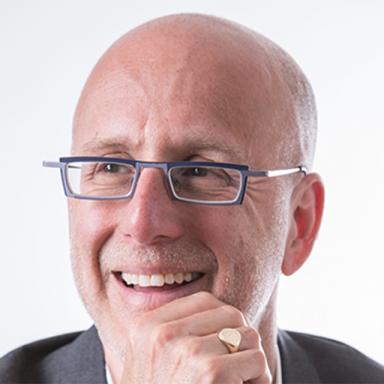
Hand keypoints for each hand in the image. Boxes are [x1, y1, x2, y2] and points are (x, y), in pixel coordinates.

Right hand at [119, 291, 271, 382]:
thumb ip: (170, 332)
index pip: (204, 301)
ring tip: (239, 381)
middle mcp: (163, 334)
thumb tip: (216, 310)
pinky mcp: (209, 373)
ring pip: (246, 335)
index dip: (223, 321)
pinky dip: (259, 378)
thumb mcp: (149, 361)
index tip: (224, 344)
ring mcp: (185, 351)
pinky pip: (256, 358)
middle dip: (240, 339)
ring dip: (251, 359)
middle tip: (237, 364)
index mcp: (147, 327)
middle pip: (229, 314)